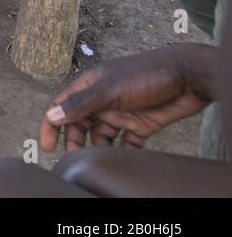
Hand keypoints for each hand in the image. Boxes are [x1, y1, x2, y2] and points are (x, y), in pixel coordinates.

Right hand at [39, 45, 216, 153]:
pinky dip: (123, 152)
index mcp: (90, 86)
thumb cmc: (147, 75)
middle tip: (76, 159)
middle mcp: (102, 99)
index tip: (48, 146)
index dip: (51, 124)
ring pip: (102, 135)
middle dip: (75, 141)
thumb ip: (81, 104)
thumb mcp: (110, 90)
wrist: (189, 76)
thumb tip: (52, 115)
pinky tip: (124, 160)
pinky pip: (126, 142)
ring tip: (100, 161)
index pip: (62, 105)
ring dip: (98, 148)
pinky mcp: (141, 124)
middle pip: (80, 123)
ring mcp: (122, 112)